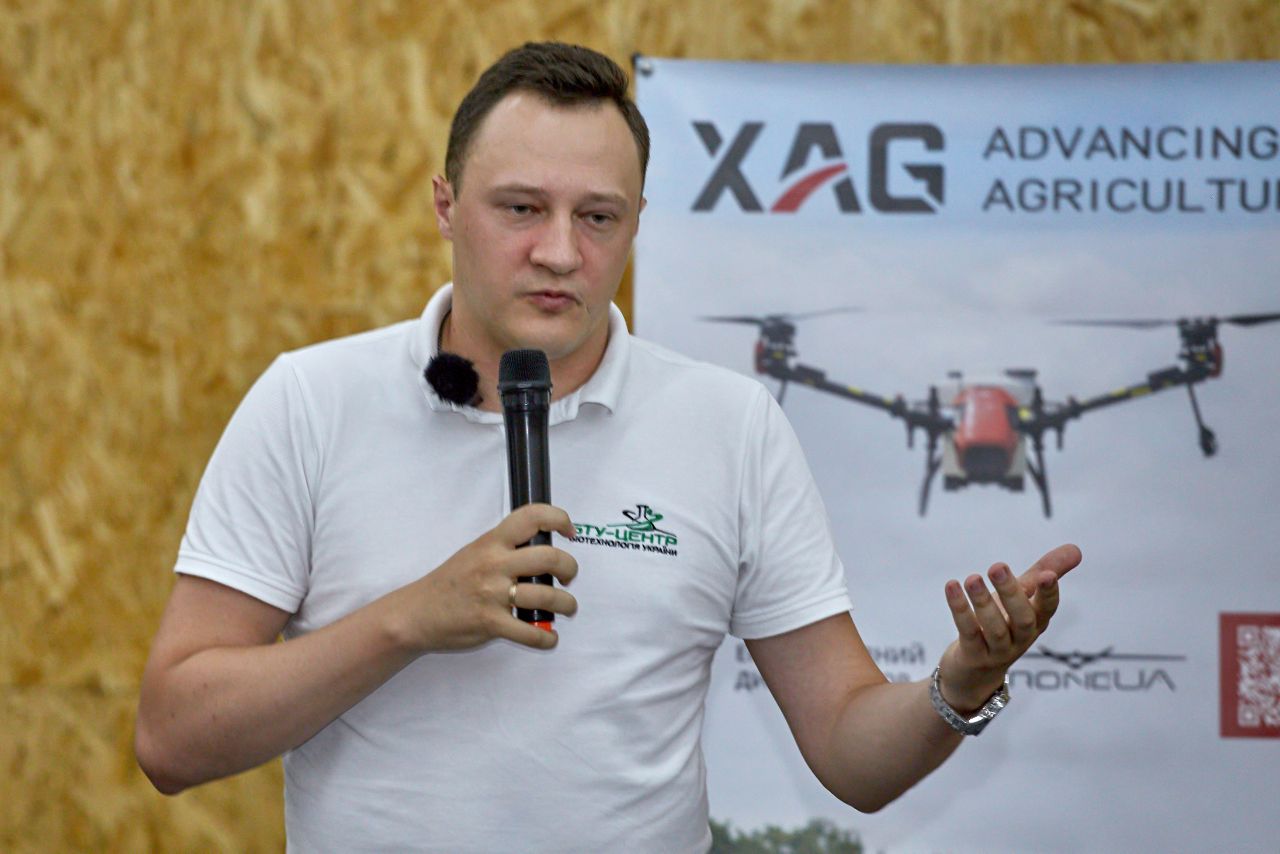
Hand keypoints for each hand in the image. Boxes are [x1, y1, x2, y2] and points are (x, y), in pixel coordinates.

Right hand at [393, 503, 579, 652]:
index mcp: (491, 542)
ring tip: (567, 607)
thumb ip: (505, 546)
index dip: (559, 519)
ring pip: (548, 597)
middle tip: (568, 576)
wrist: (417, 613)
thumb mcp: (475, 551)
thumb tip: (542, 546)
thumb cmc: (450, 582)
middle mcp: (494, 565)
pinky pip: (531, 632)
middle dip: (570, 568)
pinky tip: (548, 636)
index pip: (531, 517)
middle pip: (550, 558)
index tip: (568, 531)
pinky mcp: (491, 624)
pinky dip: (547, 637)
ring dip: (567, 604)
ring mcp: (493, 595)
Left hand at [937, 543, 1081, 710]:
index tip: (1048, 574)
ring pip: (994, 628)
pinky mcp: (973, 656)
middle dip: (1011, 592)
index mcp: (1036, 622)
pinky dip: (960, 609)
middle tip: (997, 566)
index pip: (1048, 608)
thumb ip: (1044, 572)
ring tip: (972, 578)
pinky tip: (952, 587)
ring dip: (982, 602)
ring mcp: (997, 651)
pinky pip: (968, 632)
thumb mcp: (1022, 598)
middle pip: (1022, 619)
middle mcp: (1020, 638)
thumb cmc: (1002, 626)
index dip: (1049, 593)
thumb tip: (1076, 548)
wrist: (974, 674)